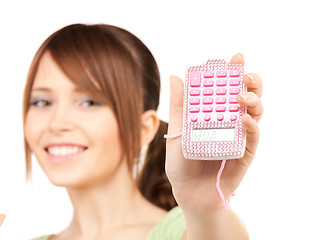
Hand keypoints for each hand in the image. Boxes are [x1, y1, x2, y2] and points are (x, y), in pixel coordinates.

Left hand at [166, 53, 262, 210]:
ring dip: (252, 100)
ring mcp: (238, 137)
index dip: (232, 72)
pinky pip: (252, 138)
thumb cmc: (181, 163)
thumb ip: (179, 106)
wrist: (187, 193)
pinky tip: (243, 118)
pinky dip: (251, 126)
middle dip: (250, 81)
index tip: (233, 57)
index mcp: (214, 115)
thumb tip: (175, 76)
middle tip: (244, 72)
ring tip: (241, 95)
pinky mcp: (244, 154)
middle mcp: (229, 123)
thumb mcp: (177, 132)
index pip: (226, 89)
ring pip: (255, 113)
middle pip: (247, 96)